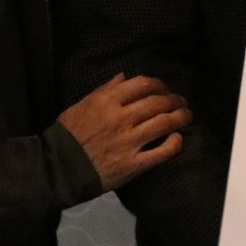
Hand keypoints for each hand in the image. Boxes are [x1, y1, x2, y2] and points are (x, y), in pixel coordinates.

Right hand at [57, 74, 189, 191]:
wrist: (59, 169)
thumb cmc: (68, 135)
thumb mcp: (81, 105)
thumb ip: (104, 90)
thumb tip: (125, 76)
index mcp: (107, 102)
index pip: (143, 84)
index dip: (159, 84)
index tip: (164, 89)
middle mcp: (121, 118)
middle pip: (158, 102)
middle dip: (174, 99)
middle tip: (181, 102)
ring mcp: (129, 142)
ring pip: (164, 123)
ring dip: (181, 117)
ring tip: (186, 115)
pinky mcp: (133, 164)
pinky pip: (161, 152)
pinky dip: (174, 143)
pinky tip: (178, 138)